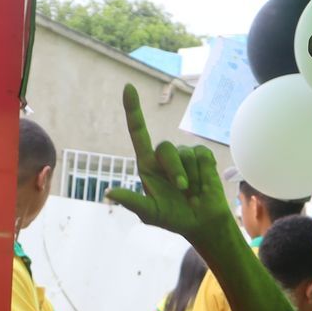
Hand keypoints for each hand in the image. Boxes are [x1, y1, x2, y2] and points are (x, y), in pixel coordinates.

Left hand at [104, 84, 235, 247]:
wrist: (201, 222)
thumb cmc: (173, 217)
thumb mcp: (150, 214)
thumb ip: (132, 202)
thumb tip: (109, 193)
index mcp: (147, 165)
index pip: (138, 132)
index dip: (133, 110)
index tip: (128, 88)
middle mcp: (164, 157)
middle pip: (164, 148)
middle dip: (174, 170)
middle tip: (181, 189)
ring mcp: (184, 154)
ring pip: (184, 153)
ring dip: (189, 177)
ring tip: (191, 192)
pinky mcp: (202, 156)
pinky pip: (201, 156)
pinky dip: (202, 174)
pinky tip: (202, 185)